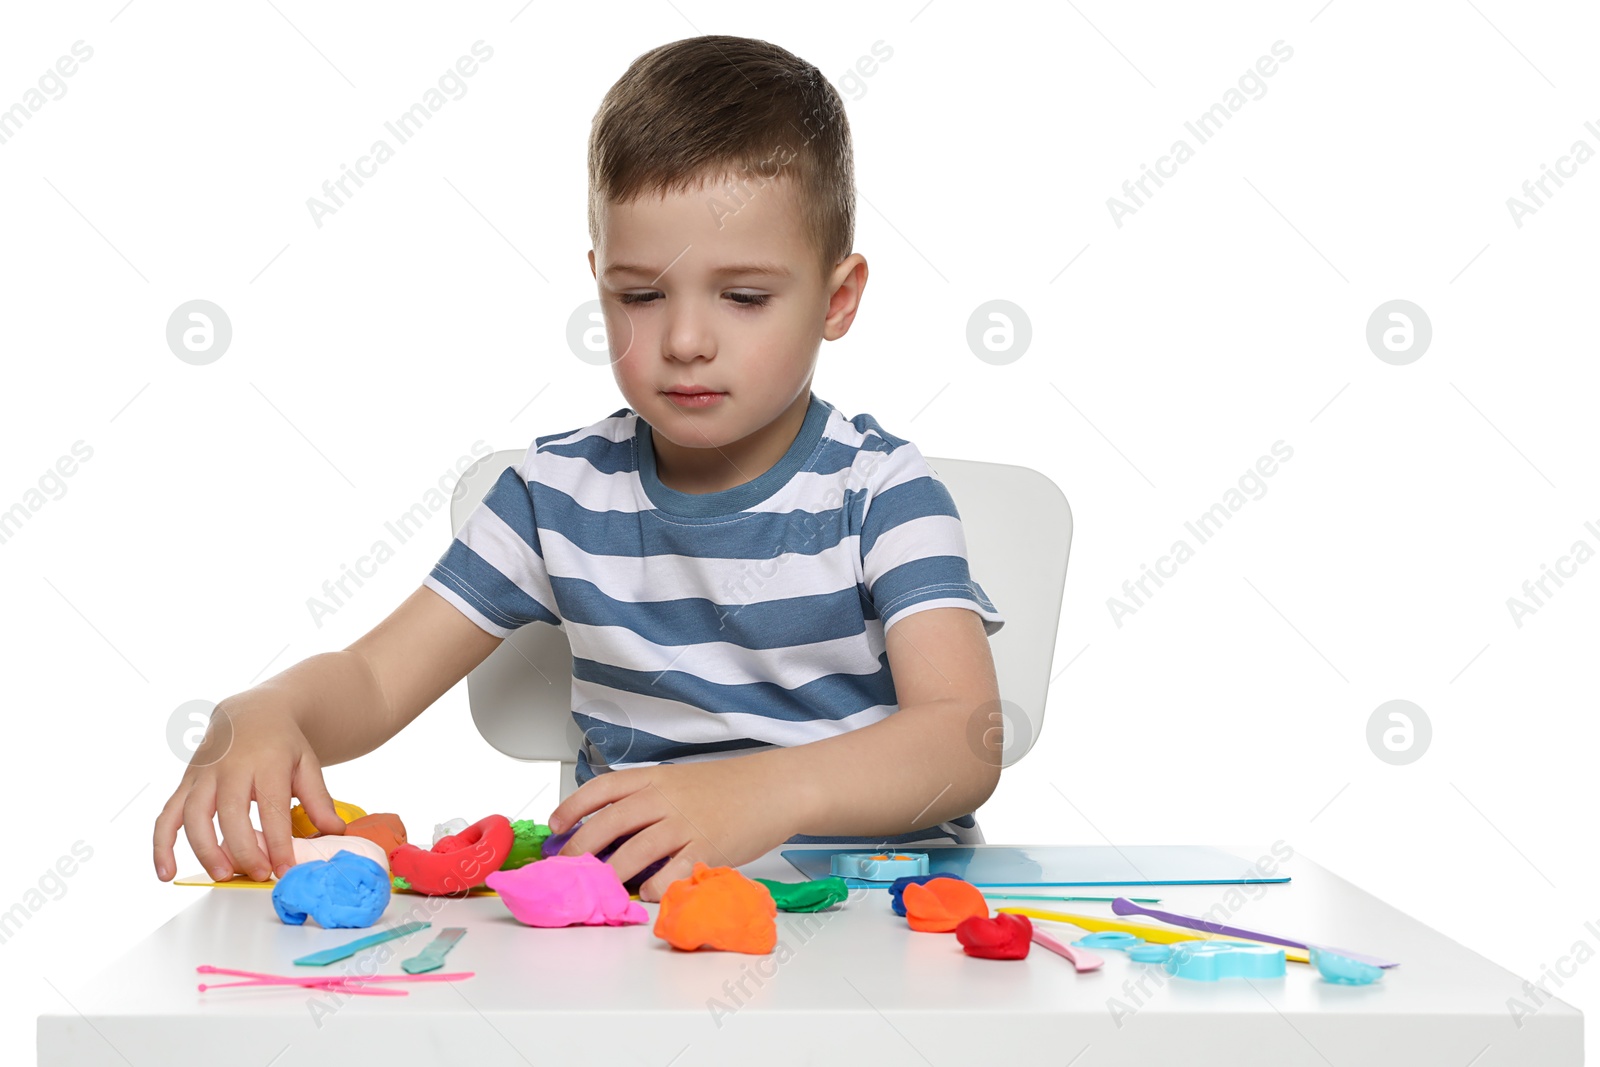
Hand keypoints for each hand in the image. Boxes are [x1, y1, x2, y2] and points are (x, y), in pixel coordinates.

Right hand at [152, 694, 344, 883]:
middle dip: (243, 848)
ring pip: (193, 815)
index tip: (285, 868)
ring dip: (205, 849)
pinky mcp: (185, 783)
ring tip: (222, 875)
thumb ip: (318, 799)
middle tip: (259, 874)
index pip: (271, 806)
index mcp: (266, 761)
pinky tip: (166, 873)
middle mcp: (230, 766)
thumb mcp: (307, 763)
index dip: (277, 841)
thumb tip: (335, 832)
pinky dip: (161, 846)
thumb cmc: (281, 744)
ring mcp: (203, 774)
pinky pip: (166, 816)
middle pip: (230, 812)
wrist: (250, 713)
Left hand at [547, 755, 808, 901]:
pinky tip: (647, 895)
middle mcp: (665, 799)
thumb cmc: (729, 787)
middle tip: (566, 866)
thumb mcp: (681, 781)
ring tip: (597, 888)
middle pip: (609, 822)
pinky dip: (654, 888)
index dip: (573, 806)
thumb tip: (610, 828)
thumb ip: (648, 799)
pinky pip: (672, 874)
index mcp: (655, 779)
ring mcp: (685, 824)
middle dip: (580, 847)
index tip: (555, 825)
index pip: (602, 788)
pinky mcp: (707, 849)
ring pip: (635, 852)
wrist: (775, 788)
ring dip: (610, 874)